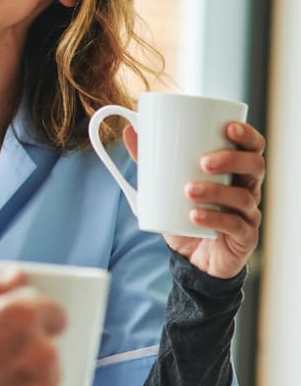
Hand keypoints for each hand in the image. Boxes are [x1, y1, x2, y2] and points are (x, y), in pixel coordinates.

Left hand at [123, 121, 264, 278]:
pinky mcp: (244, 237)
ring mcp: (247, 213)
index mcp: (233, 170)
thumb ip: (149, 159)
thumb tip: (130, 131)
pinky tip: (195, 216)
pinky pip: (235, 226)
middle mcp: (246, 188)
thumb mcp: (164, 184)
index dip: (246, 135)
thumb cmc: (182, 212)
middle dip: (232, 160)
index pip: (251, 147)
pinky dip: (214, 219)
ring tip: (189, 190)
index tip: (228, 128)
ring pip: (244, 196)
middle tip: (203, 162)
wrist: (191, 257)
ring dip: (216, 191)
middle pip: (255, 166)